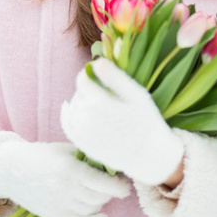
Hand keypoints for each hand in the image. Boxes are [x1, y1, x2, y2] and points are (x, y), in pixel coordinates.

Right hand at [0, 138, 131, 216]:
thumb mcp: (64, 149)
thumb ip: (87, 156)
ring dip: (99, 202)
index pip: (104, 183)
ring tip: (96, 194)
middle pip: (100, 197)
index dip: (119, 187)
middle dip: (109, 192)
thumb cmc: (41, 156)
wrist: (11, 170)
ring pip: (92, 209)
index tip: (125, 186)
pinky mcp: (54, 216)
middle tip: (108, 186)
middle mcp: (66, 189)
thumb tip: (111, 163)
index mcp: (70, 169)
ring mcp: (59, 205)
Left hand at [58, 59, 184, 184]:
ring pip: (72, 107)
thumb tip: (96, 61)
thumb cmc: (146, 121)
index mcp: (99, 102)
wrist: (149, 155)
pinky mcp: (82, 144)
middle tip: (105, 91)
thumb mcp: (137, 95)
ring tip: (96, 100)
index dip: (89, 73)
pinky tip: (69, 108)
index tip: (98, 72)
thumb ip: (115, 77)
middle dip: (89, 89)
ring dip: (81, 101)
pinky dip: (67, 114)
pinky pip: (67, 125)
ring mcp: (82, 133)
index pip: (83, 79)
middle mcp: (86, 118)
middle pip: (79, 93)